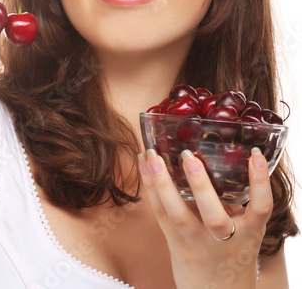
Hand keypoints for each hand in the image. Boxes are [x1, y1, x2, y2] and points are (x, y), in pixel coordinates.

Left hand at [138, 147, 272, 288]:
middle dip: (200, 185)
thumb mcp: (246, 230)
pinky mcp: (176, 245)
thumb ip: (236, 202)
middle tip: (188, 156)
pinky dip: (151, 188)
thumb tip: (220, 156)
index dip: (260, 181)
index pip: (261, 207)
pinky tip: (144, 166)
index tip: (254, 154)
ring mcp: (198, 243)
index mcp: (249, 231)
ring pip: (178, 215)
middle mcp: (224, 239)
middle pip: (213, 216)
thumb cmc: (233, 251)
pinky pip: (161, 215)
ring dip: (163, 183)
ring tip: (151, 155)